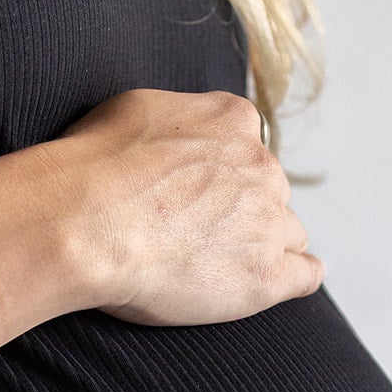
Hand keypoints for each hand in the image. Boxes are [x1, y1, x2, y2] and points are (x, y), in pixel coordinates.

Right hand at [48, 87, 326, 324]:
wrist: (87, 222)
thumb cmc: (96, 167)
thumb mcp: (137, 111)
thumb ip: (176, 123)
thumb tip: (176, 137)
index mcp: (234, 122)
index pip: (247, 150)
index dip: (224, 178)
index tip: (199, 198)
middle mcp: (261, 167)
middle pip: (270, 193)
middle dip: (244, 212)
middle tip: (200, 236)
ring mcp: (268, 222)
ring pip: (286, 233)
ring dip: (263, 245)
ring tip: (224, 267)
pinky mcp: (265, 275)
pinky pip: (304, 275)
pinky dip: (298, 276)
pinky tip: (286, 280)